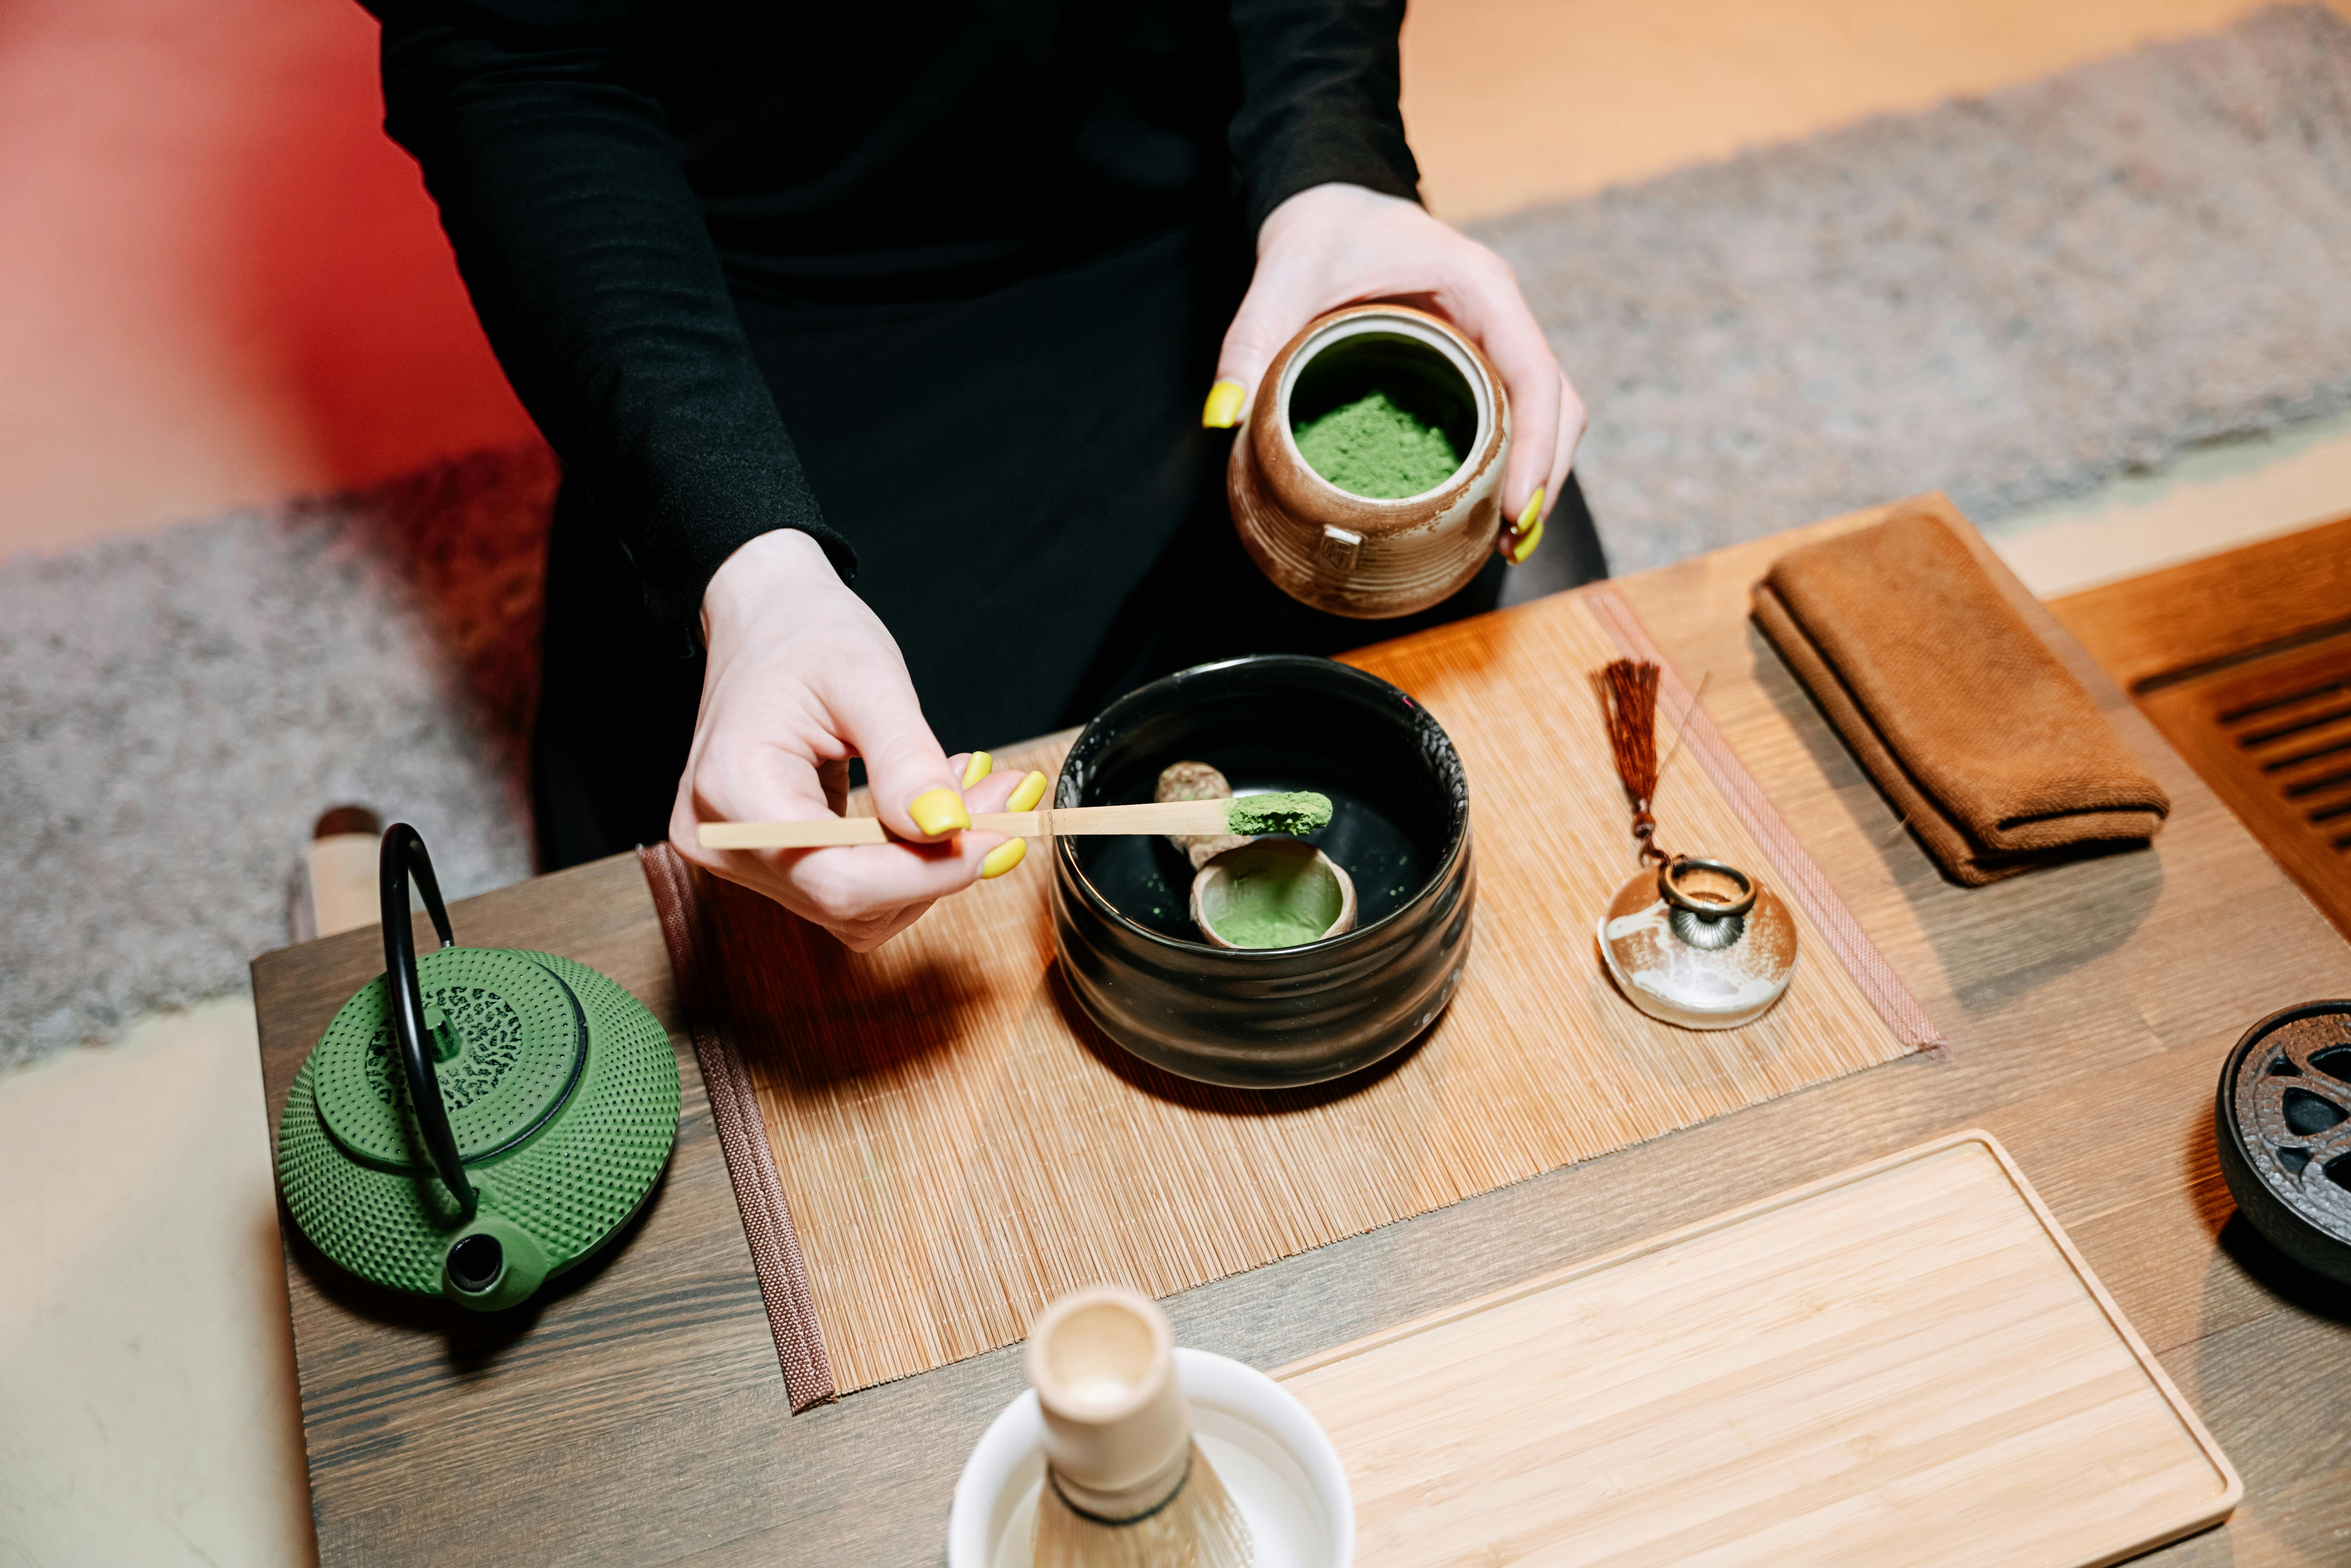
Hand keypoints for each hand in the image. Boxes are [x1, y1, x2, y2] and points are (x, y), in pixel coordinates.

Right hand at [669, 529, 1044, 950]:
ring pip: (859, 907)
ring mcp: (741, 855)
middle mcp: (726, 839)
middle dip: (941, 860)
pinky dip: (904, 859)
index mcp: (735, 791)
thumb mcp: (867, 678)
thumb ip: (906, 759)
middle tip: (1002, 797)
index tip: (999, 833)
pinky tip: (930, 807)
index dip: (931, 872)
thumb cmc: (803, 632)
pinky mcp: (770, 858)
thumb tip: (948, 829)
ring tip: (969, 791)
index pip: (841, 880)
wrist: (764, 617)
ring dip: (929, 862)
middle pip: (851, 900)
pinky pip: (850, 886)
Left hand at [1203, 182, 1584, 562]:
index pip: (1534, 374)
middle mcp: (1500, 313)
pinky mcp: (1475, 358)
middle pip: (1554, 403)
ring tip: (1506, 543)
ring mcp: (1493, 337)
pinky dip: (1511, 461)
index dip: (1535, 448)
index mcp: (1479, 287)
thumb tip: (1223, 416)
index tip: (1516, 512)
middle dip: (1543, 476)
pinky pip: (1513, 412)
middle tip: (1512, 544)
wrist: (1329, 200)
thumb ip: (1252, 340)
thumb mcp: (1284, 274)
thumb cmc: (1318, 231)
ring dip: (1535, 476)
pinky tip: (1483, 510)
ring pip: (1544, 411)